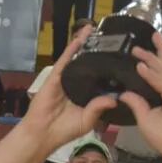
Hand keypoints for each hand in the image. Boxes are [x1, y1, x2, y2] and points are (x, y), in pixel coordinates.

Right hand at [22, 26, 115, 150]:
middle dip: (94, 49)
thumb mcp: (87, 120)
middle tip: (106, 36)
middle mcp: (75, 84)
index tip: (118, 57)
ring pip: (75, 58)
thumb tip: (114, 98)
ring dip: (82, 43)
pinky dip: (71, 49)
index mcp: (84, 95)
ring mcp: (64, 80)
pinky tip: (79, 38)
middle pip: (87, 63)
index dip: (105, 67)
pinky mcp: (55, 78)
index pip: (97, 78)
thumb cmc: (64, 130)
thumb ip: (98, 108)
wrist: (43, 134)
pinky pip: (64, 61)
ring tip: (92, 28)